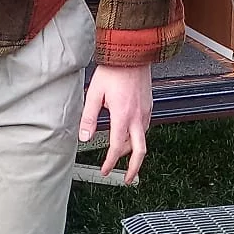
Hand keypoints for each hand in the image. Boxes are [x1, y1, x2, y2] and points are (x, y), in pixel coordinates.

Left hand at [79, 64, 152, 183]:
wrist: (132, 54)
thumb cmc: (114, 71)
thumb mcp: (94, 93)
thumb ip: (89, 117)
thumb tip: (84, 137)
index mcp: (122, 115)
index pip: (116, 146)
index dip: (110, 161)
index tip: (105, 170)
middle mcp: (137, 116)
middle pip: (140, 151)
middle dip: (134, 168)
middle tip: (128, 179)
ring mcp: (146, 112)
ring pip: (142, 140)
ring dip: (132, 151)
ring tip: (121, 156)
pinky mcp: (148, 106)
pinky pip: (145, 128)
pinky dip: (137, 138)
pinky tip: (129, 136)